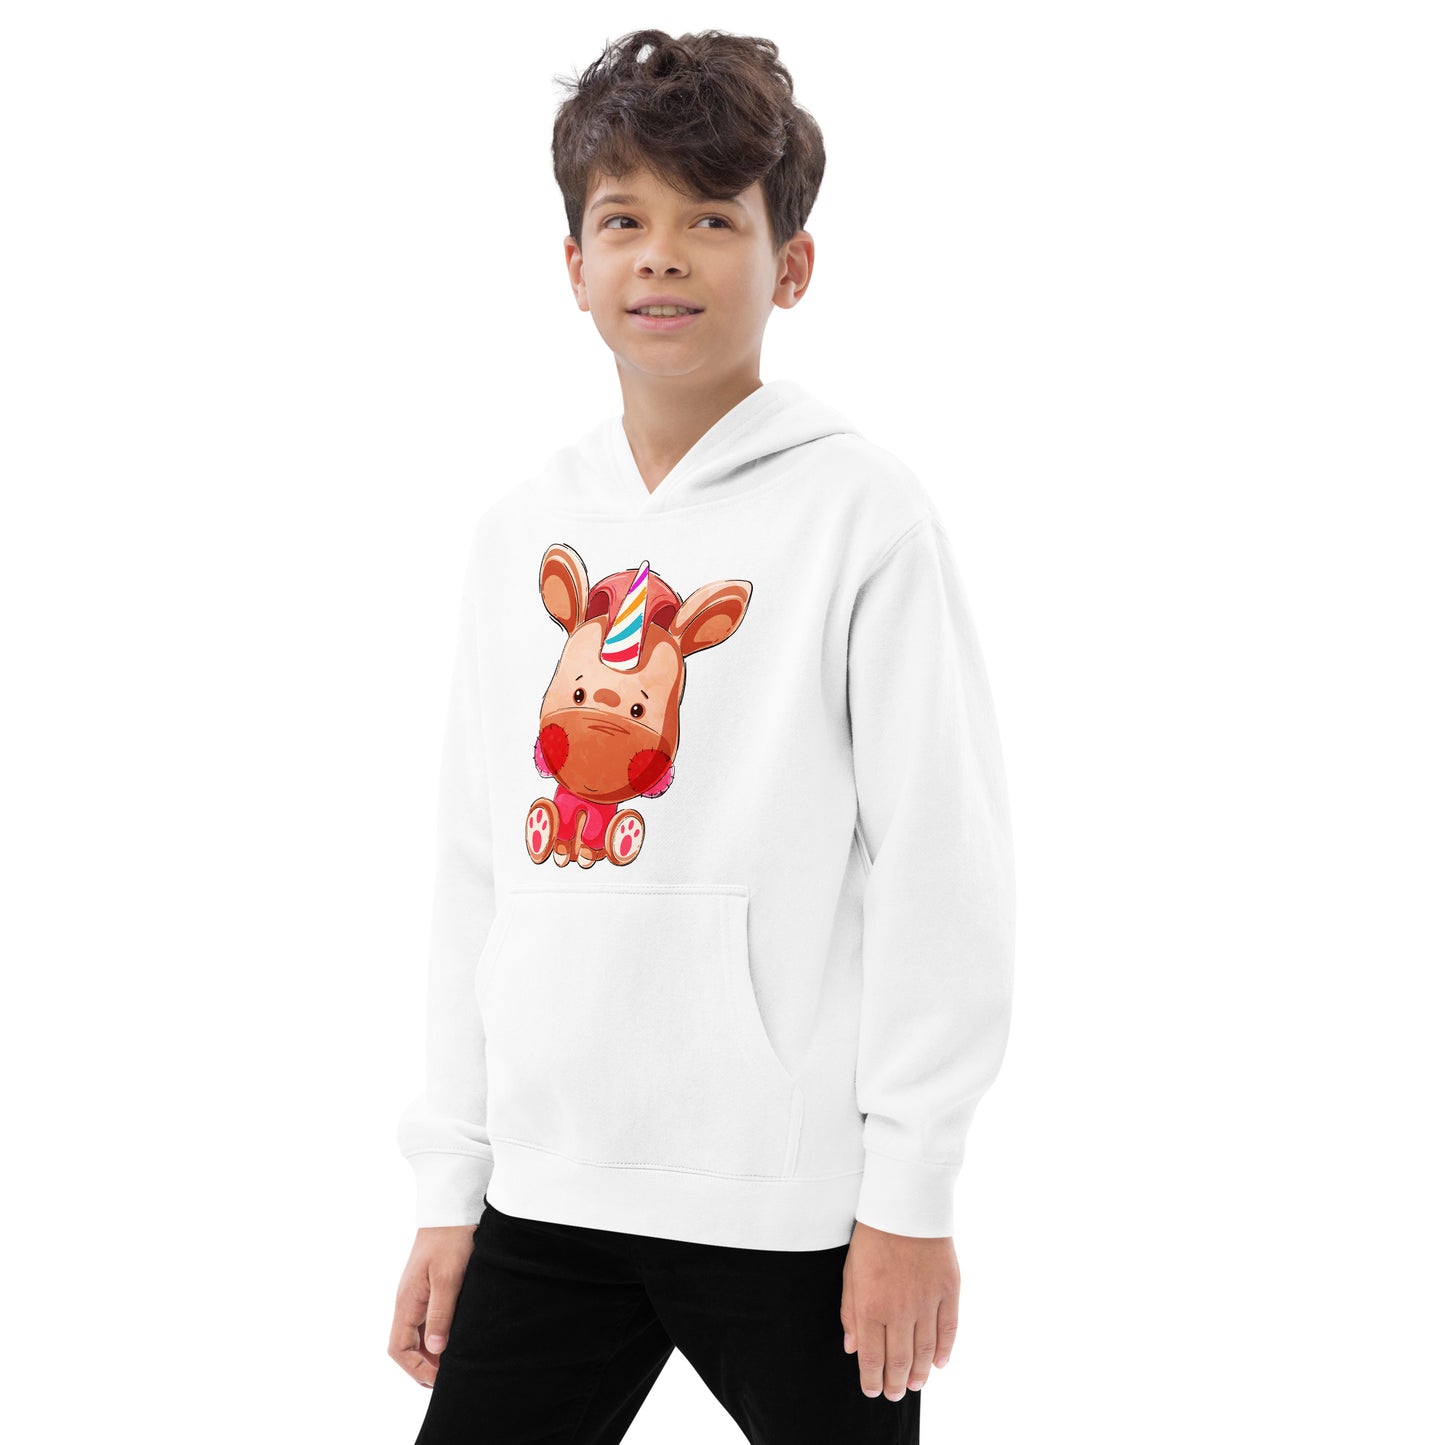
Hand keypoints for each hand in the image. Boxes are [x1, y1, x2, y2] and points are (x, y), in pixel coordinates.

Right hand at [388, 1226, 476, 1386]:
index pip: (398, 1349)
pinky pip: (427, 1320)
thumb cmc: (450, 1239)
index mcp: (406, 1302)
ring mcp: (417, 1295)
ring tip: (455, 1362)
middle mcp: (407, 1301)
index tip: (441, 1379)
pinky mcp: (429, 1287)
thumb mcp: (449, 1277)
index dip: (415, 1369)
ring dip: (431, 1353)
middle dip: (423, 1366)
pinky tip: (456, 1338)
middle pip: (406, 1346)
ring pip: (417, 1335)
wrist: (453, 1207)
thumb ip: (440, 1313)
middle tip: (451, 1376)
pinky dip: (438, 1335)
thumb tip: (435, 1350)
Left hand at [840, 1219, 959, 1399]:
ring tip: (916, 1385)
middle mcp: (900, 1310)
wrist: (905, 1206)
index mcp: (871, 1306)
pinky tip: (940, 1363)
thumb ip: (850, 1313)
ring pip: (926, 1351)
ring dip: (921, 1373)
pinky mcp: (949, 1291)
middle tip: (894, 1394)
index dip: (872, 1379)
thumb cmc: (873, 1238)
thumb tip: (852, 1348)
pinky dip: (945, 1350)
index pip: (872, 1357)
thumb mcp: (851, 1273)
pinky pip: (949, 1329)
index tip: (872, 1390)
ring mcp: (927, 1302)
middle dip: (895, 1382)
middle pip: (900, 1360)